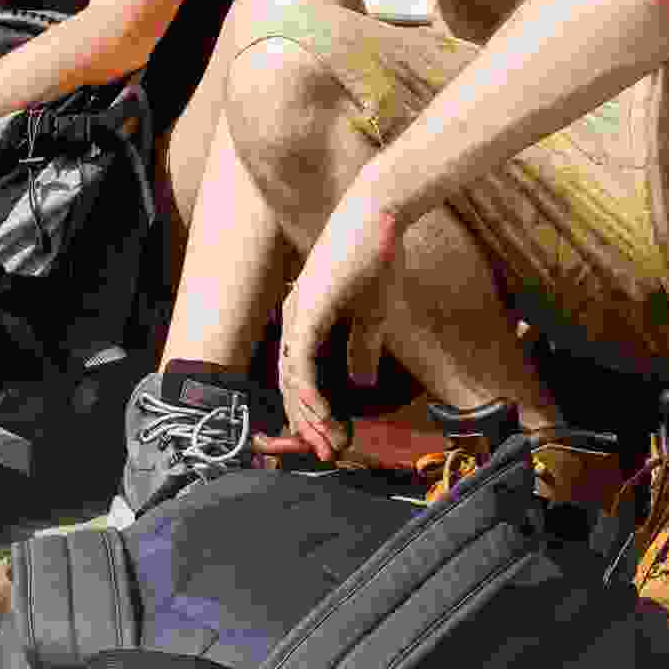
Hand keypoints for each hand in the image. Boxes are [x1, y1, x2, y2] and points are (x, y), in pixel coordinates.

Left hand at [265, 197, 403, 461]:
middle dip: (306, 422)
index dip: (313, 409)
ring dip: (307, 415)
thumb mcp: (373, 313)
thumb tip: (361, 382)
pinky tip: (321, 416)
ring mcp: (297, 314)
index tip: (330, 438)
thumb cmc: (376, 255)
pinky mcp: (307, 310)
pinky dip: (308, 393)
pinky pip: (299, 363)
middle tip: (323, 453)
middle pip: (289, 383)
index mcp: (307, 318)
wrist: (379, 215)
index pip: (301, 375)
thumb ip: (363, 347)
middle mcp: (295, 319)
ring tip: (323, 444)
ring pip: (291, 379)